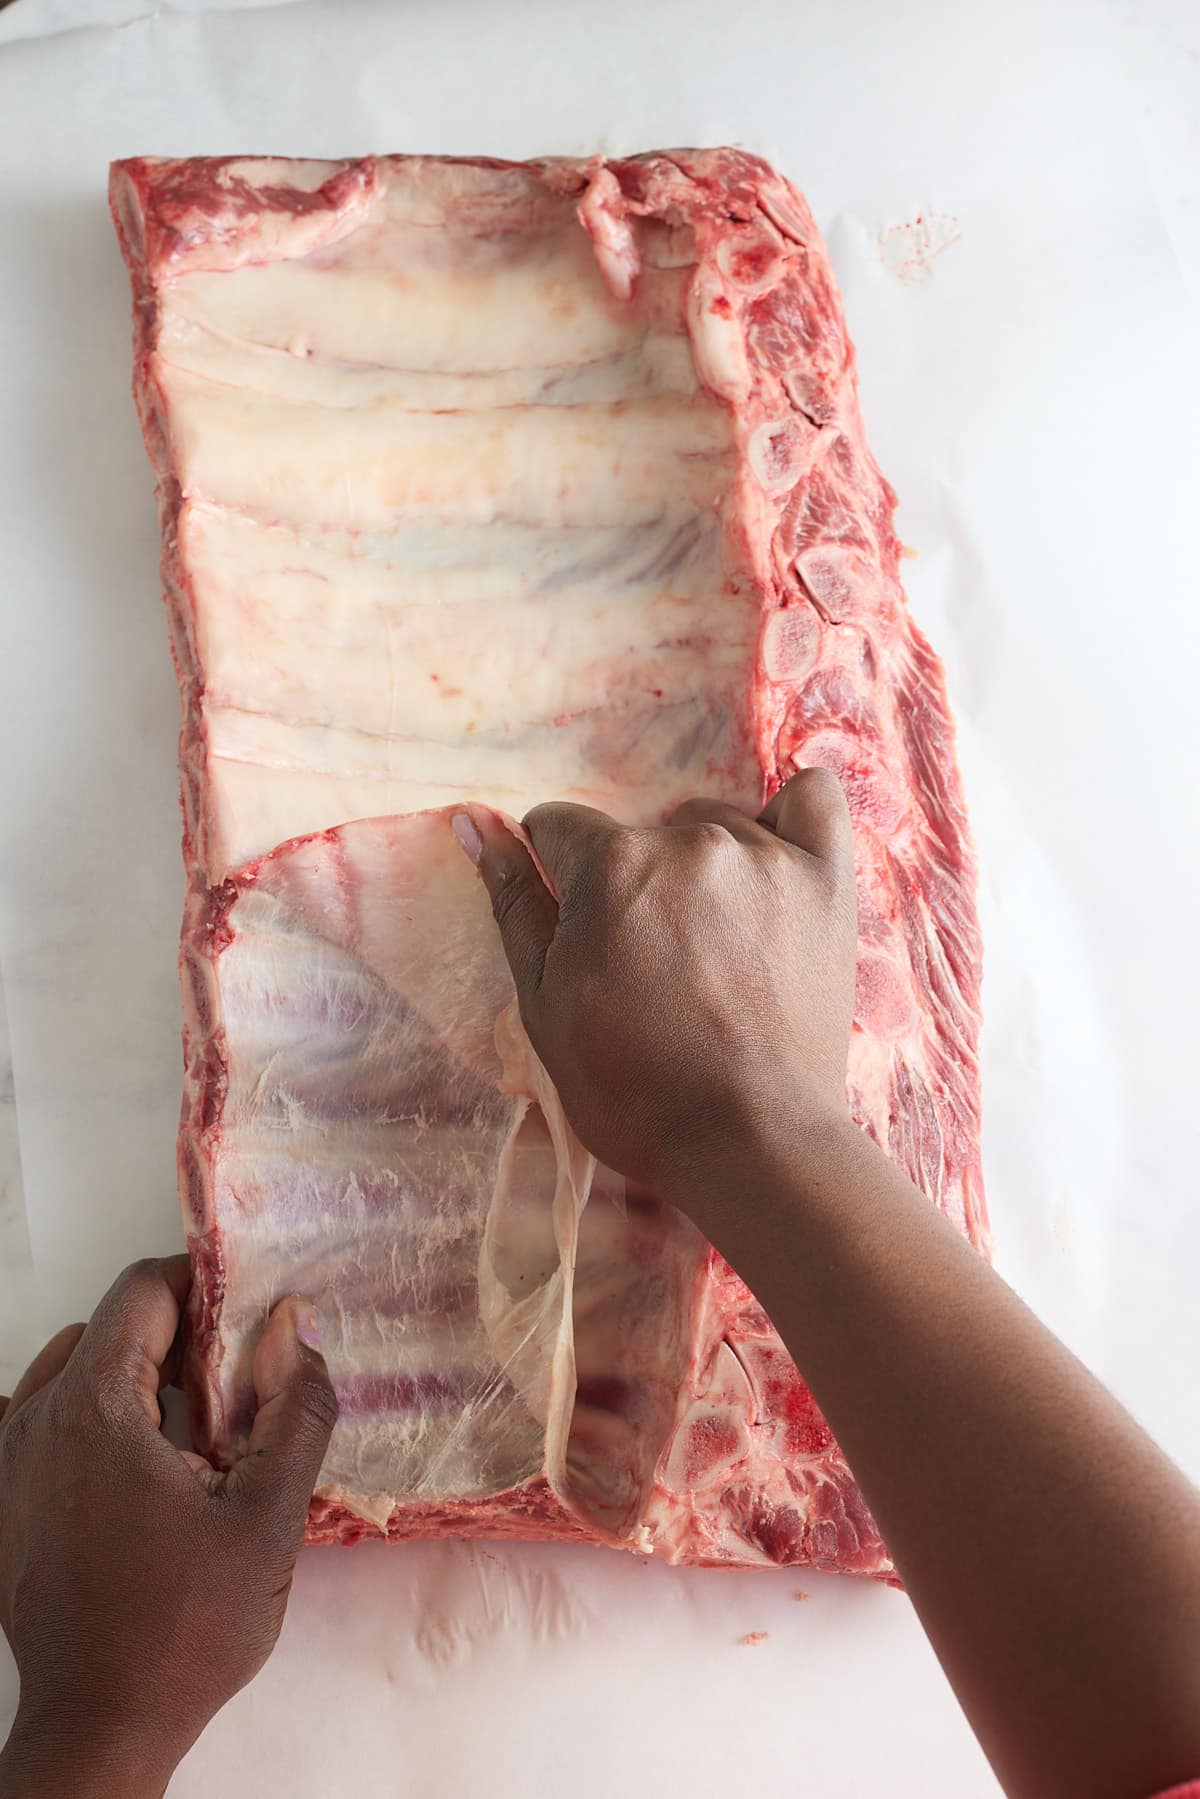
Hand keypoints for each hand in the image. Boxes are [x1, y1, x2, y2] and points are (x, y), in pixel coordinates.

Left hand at [0, 1258, 336, 1797]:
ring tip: (202, 1436)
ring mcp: (8, 1463)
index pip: (142, 1291)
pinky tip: (152, 1472)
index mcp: (94, 1411)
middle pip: (114, 1330)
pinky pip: (53, 1419)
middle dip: (184, 1338)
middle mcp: (35, 1422)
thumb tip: (297, 1332)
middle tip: (243, 1386)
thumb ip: (295, 1411)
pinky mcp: (4, 1501)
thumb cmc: (182, 1631)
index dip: (204, 1284)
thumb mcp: (268, 1518)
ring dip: (144, 1379)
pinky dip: (104, 1418)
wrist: (101, 1726)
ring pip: (82, 1371)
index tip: (251, 1311)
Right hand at [456, 768, 857, 1199]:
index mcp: (611, 865)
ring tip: (713, 948)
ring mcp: (765, 856)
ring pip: (713, 823)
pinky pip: (813, 799)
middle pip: (638, 831)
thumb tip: (475, 820)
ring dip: (702, 868)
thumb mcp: (544, 1004)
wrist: (751, 1143)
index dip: (558, 878)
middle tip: (651, 966)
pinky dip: (788, 816)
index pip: (558, 826)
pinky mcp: (825, 881)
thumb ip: (514, 903)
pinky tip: (772, 861)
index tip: (582, 934)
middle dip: (630, 884)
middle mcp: (689, 840)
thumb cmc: (632, 1089)